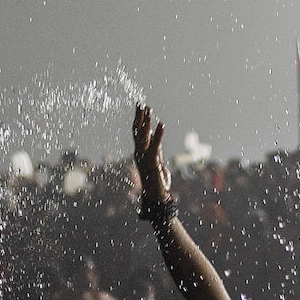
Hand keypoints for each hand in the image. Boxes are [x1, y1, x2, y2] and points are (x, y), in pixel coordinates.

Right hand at [130, 105, 174, 219]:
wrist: (156, 196)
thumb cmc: (157, 181)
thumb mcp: (157, 161)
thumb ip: (155, 148)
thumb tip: (154, 135)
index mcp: (141, 152)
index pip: (137, 132)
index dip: (139, 120)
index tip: (140, 108)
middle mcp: (140, 153)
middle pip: (137, 131)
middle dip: (139, 117)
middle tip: (140, 103)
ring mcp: (145, 157)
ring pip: (144, 136)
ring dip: (146, 122)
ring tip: (149, 109)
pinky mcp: (153, 162)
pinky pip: (155, 145)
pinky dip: (159, 134)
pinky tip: (162, 124)